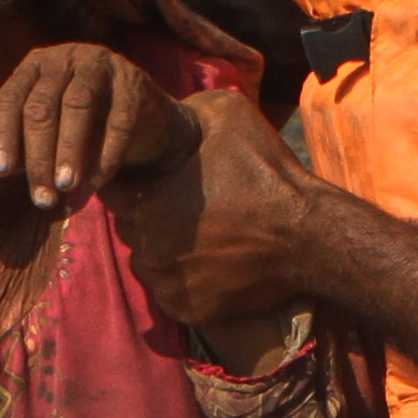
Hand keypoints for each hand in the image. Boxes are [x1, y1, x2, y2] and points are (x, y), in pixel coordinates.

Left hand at [0, 44, 199, 209]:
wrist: (141, 115)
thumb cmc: (81, 125)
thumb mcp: (46, 133)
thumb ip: (19, 147)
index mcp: (34, 67)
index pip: (9, 99)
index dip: (2, 135)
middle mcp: (63, 58)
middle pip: (41, 105)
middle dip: (39, 155)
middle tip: (41, 197)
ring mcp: (100, 65)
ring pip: (77, 105)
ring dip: (70, 150)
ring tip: (66, 186)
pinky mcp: (133, 83)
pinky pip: (119, 119)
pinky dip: (107, 153)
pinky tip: (98, 181)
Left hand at [103, 85, 310, 332]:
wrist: (308, 238)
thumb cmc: (267, 177)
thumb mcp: (229, 115)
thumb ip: (187, 107)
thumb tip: (169, 108)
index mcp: (147, 202)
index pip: (110, 188)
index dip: (128, 178)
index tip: (152, 176)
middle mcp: (147, 247)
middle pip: (127, 226)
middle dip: (146, 213)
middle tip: (181, 203)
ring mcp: (165, 283)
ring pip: (145, 260)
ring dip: (160, 247)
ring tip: (197, 233)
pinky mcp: (185, 309)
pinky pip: (167, 290)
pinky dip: (180, 277)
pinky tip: (208, 260)